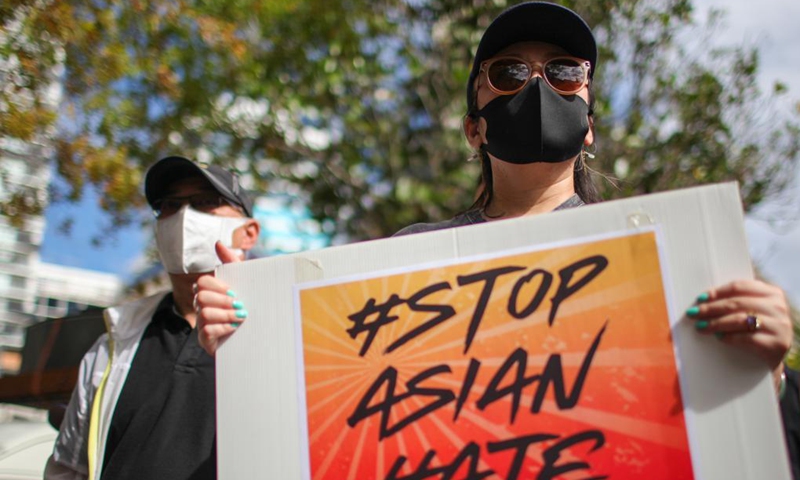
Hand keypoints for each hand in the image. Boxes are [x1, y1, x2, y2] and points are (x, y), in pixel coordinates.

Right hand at [195, 241, 246, 356]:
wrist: (256, 336)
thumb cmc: (246, 306)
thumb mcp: (243, 283)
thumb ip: (231, 262)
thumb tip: (218, 243)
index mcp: (209, 292)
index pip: (202, 282)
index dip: (217, 286)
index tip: (233, 291)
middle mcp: (202, 307)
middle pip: (201, 297)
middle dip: (222, 300)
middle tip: (239, 305)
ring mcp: (202, 324)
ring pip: (204, 313)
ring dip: (226, 314)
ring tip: (241, 317)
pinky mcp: (205, 340)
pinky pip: (207, 331)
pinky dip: (223, 328)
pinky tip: (234, 328)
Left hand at [687, 279, 792, 391]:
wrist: (774, 355)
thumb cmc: (756, 329)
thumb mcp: (752, 310)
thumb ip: (736, 301)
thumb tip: (702, 299)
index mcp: (771, 292)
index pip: (739, 287)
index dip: (717, 292)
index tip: (700, 298)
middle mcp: (778, 306)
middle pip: (736, 303)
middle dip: (710, 309)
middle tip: (693, 314)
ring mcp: (780, 325)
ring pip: (740, 320)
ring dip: (715, 323)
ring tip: (700, 327)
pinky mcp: (778, 344)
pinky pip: (747, 338)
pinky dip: (730, 337)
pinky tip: (719, 337)